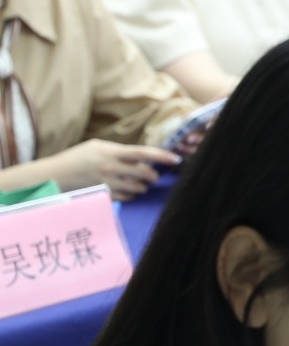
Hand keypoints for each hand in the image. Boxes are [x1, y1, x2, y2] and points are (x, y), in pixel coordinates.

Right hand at [47, 140, 179, 199]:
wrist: (55, 176)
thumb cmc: (77, 158)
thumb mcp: (97, 147)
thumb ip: (120, 151)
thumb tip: (141, 157)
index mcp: (111, 152)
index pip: (143, 153)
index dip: (162, 156)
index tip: (176, 159)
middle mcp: (111, 168)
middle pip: (145, 174)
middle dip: (153, 176)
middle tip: (152, 175)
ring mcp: (108, 184)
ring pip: (138, 188)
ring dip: (143, 186)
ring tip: (138, 183)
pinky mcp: (105, 196)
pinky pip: (128, 198)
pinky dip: (132, 195)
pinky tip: (126, 190)